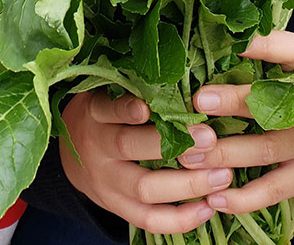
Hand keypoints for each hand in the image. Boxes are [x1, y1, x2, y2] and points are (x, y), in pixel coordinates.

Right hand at [60, 90, 222, 234]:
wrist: (72, 157)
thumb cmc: (103, 116)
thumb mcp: (106, 94)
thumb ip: (134, 87)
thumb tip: (184, 73)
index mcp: (95, 114)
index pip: (108, 109)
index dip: (126, 108)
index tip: (150, 105)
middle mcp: (98, 149)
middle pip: (130, 148)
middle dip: (173, 145)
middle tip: (209, 138)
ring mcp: (107, 183)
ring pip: (145, 189)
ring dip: (187, 184)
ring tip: (222, 175)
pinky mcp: (118, 208)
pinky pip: (149, 219)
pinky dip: (180, 219)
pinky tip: (207, 208)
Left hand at [183, 31, 293, 215]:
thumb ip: (264, 65)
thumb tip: (207, 45)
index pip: (289, 50)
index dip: (265, 45)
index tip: (237, 41)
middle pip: (271, 101)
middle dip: (232, 102)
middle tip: (199, 101)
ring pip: (263, 149)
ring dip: (224, 153)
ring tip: (188, 155)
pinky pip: (273, 189)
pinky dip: (243, 197)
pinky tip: (214, 198)